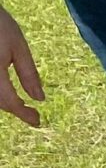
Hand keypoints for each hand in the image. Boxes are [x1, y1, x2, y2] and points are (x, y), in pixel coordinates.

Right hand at [0, 5, 42, 127]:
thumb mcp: (18, 46)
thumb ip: (29, 74)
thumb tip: (40, 99)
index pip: (9, 102)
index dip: (24, 114)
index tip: (38, 121)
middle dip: (14, 109)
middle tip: (32, 114)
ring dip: (4, 102)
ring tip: (20, 105)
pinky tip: (7, 92)